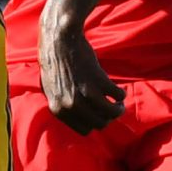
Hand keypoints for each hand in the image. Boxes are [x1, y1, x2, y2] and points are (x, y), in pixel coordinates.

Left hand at [37, 0, 124, 135]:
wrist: (59, 41)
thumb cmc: (54, 63)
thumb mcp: (50, 90)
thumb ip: (63, 106)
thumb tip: (80, 119)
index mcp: (58, 110)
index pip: (84, 130)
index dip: (94, 123)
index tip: (99, 116)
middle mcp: (71, 105)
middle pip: (100, 124)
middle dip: (108, 118)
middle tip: (113, 109)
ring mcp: (86, 94)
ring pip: (111, 113)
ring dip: (118, 109)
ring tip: (119, 103)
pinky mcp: (99, 80)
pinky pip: (118, 95)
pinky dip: (121, 94)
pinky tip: (119, 90)